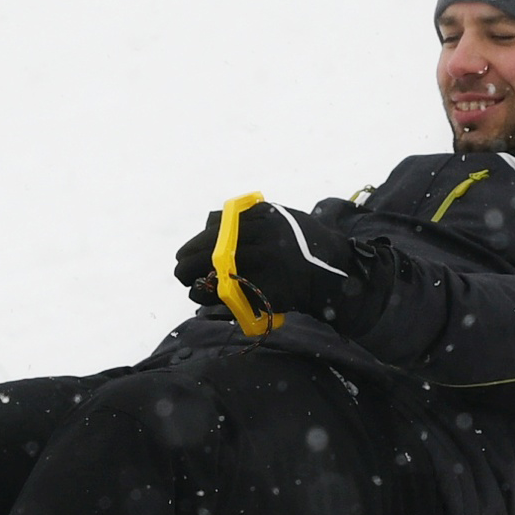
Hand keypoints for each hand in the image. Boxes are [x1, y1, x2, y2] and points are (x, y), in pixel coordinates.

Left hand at [174, 195, 355, 333]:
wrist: (334, 270)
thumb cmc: (303, 243)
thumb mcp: (281, 217)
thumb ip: (249, 217)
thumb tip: (209, 221)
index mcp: (263, 217)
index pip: (218, 228)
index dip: (197, 241)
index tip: (185, 251)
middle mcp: (263, 237)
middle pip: (213, 247)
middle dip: (189, 259)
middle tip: (179, 268)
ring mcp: (266, 263)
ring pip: (218, 270)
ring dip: (195, 277)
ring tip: (187, 283)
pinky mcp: (269, 288)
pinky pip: (231, 293)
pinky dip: (211, 296)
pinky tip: (201, 297)